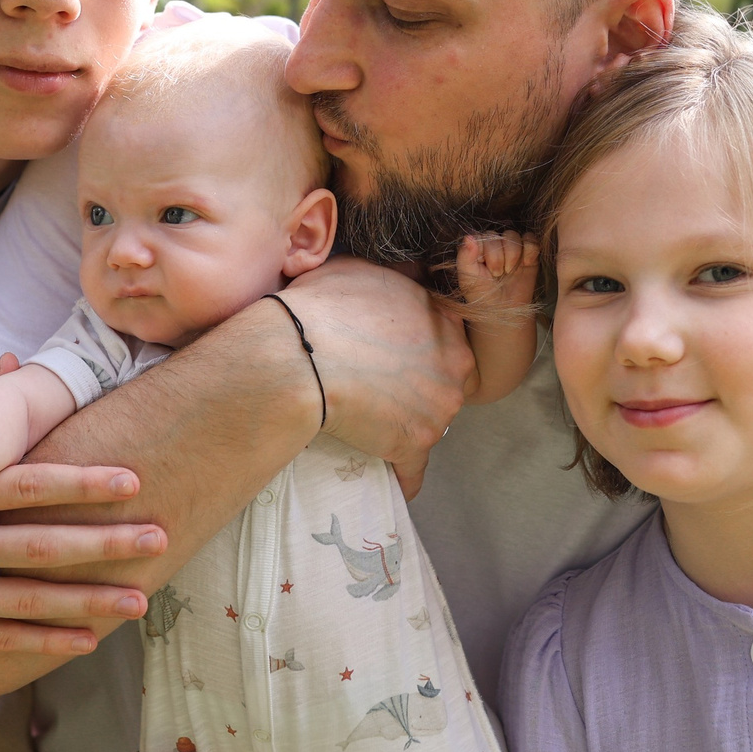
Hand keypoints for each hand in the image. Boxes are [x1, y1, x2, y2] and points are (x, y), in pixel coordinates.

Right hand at [0, 402, 162, 651]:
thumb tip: (15, 361)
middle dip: (101, 544)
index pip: (23, 486)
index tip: (130, 478)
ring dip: (88, 603)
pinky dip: (45, 643)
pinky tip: (89, 640)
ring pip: (26, 603)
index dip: (79, 483)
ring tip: (140, 600)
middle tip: (159, 537)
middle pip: (37, 548)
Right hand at [277, 257, 473, 498]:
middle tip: (387, 393)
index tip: (400, 362)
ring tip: (377, 430)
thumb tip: (406, 275)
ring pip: (434, 423)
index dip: (425, 353)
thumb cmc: (322, 308)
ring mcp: (439, 407)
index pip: (449, 342)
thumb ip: (395, 279)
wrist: (298, 357)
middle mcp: (454, 363)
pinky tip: (392, 480)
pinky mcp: (415, 444)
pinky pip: (415, 471)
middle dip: (426, 390)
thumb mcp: (363, 271)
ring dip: (411, 428)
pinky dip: (403, 477)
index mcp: (443, 321)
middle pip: (450, 384)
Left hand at [455, 231, 539, 311]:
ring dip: (513, 254)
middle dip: (499, 257)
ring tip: (510, 271)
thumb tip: (468, 237)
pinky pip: (531, 240)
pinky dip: (530, 250)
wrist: (504, 310)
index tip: (487, 270)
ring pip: (513, 236)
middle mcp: (494, 244)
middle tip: (498, 274)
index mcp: (477, 248)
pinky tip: (526, 264)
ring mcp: (512, 248)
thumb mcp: (468, 279)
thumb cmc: (483, 295)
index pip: (483, 237)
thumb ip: (465, 256)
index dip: (487, 252)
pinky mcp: (529, 253)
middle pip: (499, 236)